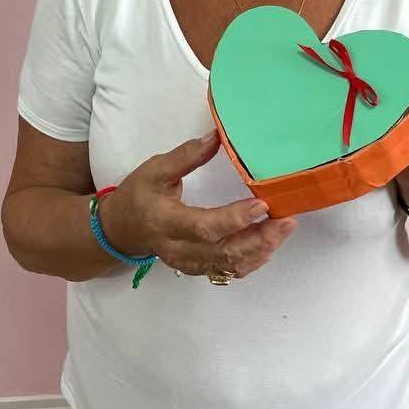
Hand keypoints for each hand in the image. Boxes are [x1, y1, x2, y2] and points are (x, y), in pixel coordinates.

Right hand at [103, 129, 296, 277]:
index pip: (204, 227)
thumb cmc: (138, 196)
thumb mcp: (154, 169)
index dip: (235, 219)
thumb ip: (186, 156)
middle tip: (286, 220)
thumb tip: (216, 137)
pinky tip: (269, 244)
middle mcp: (179, 248)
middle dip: (260, 238)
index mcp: (166, 221)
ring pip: (230, 265)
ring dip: (261, 249)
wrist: (121, 229)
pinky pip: (228, 271)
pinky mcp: (198, 268)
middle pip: (224, 252)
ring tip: (284, 229)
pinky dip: (252, 260)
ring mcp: (189, 263)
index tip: (261, 205)